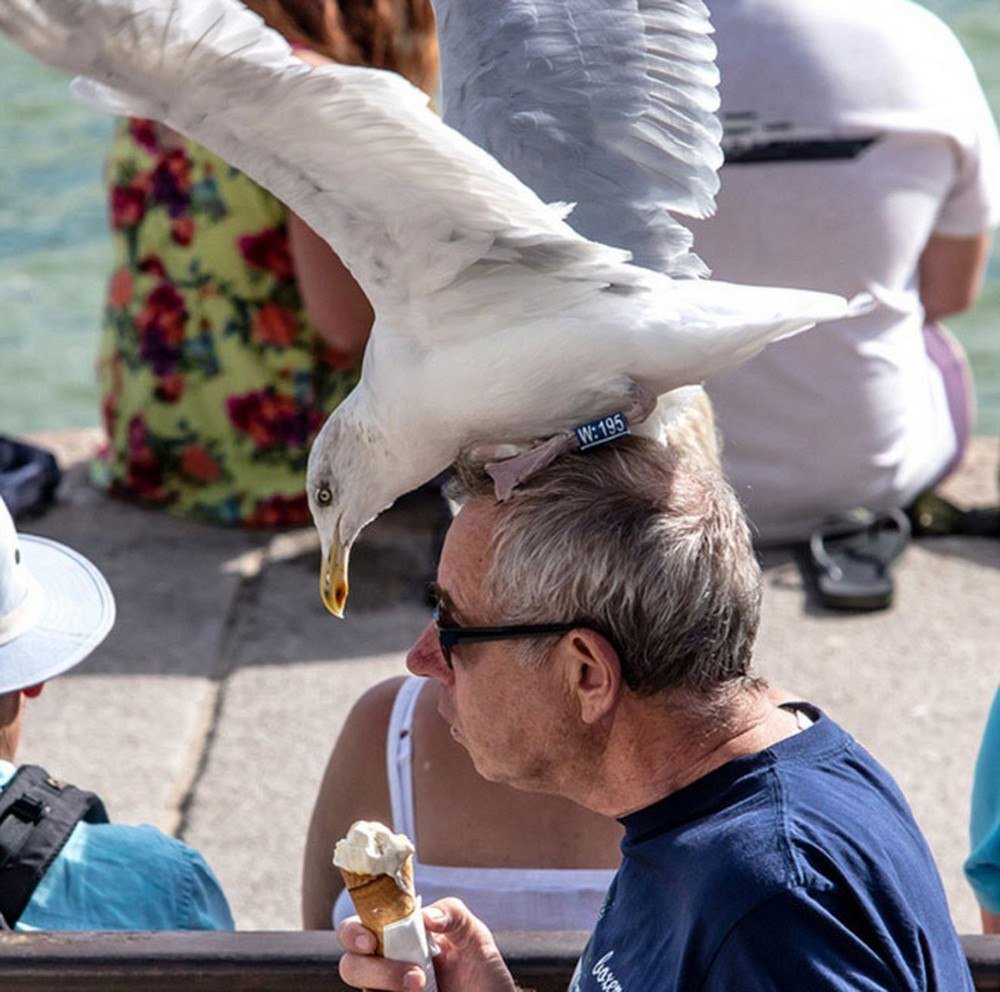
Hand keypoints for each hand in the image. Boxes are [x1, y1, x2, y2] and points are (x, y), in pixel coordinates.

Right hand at [337, 898, 517, 991]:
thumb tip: (427, 917)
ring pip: (363, 989)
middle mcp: (386, 962)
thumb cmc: (481, 966)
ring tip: (421, 988)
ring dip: (385, 985)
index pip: (360, 925)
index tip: (370, 940)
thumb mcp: (473, 933)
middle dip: (372, 970)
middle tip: (414, 975)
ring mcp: (389, 990)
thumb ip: (452, 914)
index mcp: (398, 934)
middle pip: (351, 964)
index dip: (353, 931)